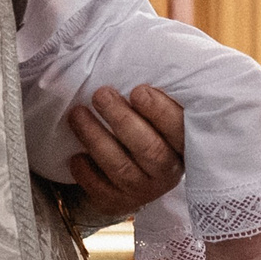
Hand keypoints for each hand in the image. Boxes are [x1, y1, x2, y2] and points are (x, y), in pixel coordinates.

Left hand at [65, 84, 183, 226]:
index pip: (180, 130)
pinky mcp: (119, 202)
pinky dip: (87, 173)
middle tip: (101, 95)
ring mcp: (144, 190)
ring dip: (96, 138)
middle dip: (122, 120)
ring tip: (77, 114)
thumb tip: (141, 57)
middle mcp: (167, 171)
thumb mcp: (159, 113)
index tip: (138, 91)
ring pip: (121, 167)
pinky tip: (76, 155)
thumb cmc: (146, 129)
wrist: (134, 172)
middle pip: (149, 149)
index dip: (160, 111)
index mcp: (185, 146)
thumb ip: (156, 95)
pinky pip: (101, 191)